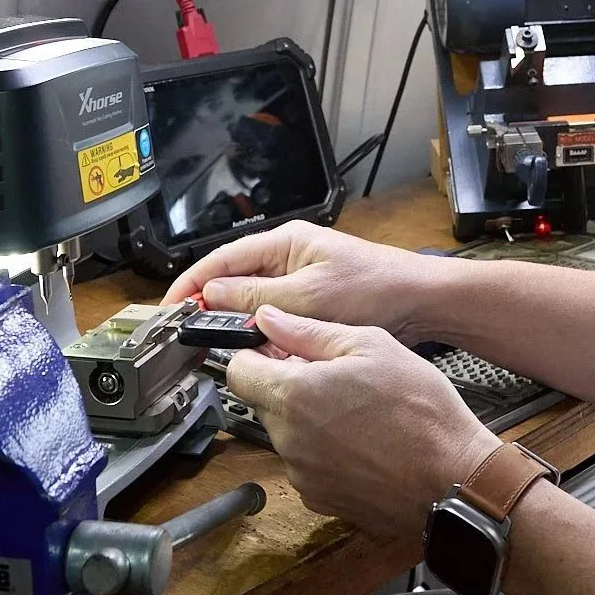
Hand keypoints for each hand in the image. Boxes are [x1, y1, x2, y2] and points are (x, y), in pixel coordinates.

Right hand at [162, 220, 449, 343]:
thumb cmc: (374, 290)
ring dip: (235, 323)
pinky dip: (260, 333)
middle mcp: (287, 257)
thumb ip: (255, 297)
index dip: (190, 284)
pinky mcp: (313, 304)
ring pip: (253, 302)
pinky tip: (255, 352)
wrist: (425, 304)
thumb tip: (211, 296)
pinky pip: (275, 317)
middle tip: (187, 335)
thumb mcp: (307, 297)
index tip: (170, 310)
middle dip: (208, 306)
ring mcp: (300, 280)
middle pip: (233, 280)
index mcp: (282, 243)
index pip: (220, 260)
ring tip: (216, 347)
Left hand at [228, 305, 497, 538]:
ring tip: (355, 410)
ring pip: (285, 434)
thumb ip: (308, 332)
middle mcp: (287, 440)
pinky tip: (361, 442)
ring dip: (306, 419)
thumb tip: (266, 318)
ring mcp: (303, 475)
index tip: (281, 349)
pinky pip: (306, 465)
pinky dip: (323, 452)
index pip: (237, 370)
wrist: (458, 480)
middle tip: (330, 376)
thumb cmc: (421, 410)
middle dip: (285, 385)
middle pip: (262, 401)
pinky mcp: (321, 500)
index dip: (257, 354)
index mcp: (292, 396)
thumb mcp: (369, 345)